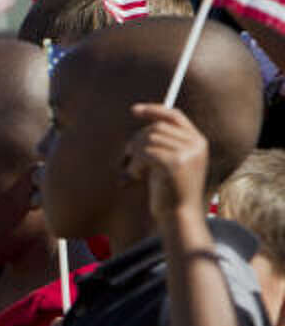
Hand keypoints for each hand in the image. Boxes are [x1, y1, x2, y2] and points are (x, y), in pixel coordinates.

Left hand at [124, 104, 208, 223]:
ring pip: (148, 139)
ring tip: (135, 170)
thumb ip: (165, 143)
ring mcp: (188, 153)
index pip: (174, 116)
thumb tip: (144, 124)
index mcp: (198, 141)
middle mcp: (196, 144)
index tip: (134, 110)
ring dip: (134, 154)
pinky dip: (134, 164)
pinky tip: (136, 176)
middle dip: (137, 140)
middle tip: (128, 155)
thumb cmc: (170, 191)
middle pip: (156, 127)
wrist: (179, 215)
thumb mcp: (172, 162)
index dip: (154, 110)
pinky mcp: (176, 163)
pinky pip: (145, 152)